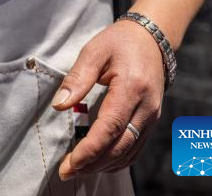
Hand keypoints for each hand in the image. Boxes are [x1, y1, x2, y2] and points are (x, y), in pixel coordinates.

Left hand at [52, 20, 164, 179]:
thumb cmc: (119, 43)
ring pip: (129, 152)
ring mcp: (151, 117)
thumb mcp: (94, 51)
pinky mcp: (151, 121)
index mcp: (131, 88)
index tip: (70, 162)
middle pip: (120, 146)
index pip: (110, 127)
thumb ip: (77, 79)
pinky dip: (116, 160)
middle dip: (93, 164)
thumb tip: (59, 105)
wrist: (151, 39)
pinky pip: (135, 149)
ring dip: (103, 165)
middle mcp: (146, 107)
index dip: (90, 149)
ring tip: (78, 169)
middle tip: (67, 171)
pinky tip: (99, 162)